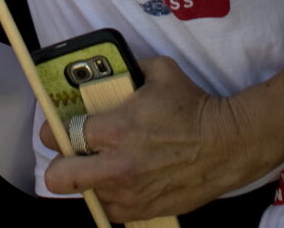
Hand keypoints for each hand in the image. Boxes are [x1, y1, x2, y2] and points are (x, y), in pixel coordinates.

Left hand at [39, 56, 257, 219]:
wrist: (228, 144)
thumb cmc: (194, 105)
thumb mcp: (160, 71)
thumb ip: (128, 70)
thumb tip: (109, 70)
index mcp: (115, 129)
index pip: (61, 134)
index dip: (55, 129)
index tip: (59, 127)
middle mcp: (116, 167)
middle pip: (58, 178)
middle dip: (60, 163)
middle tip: (73, 153)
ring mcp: (129, 194)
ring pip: (85, 195)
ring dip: (89, 180)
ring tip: (104, 165)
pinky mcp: (143, 211)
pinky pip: (110, 211)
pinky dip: (110, 197)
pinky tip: (122, 181)